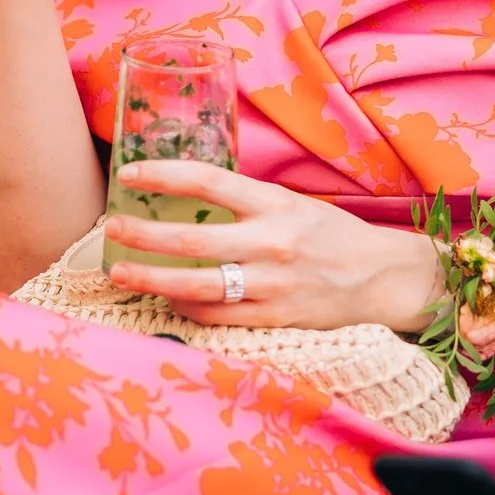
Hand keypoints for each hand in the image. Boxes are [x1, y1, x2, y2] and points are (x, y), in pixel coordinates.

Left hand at [104, 159, 442, 331]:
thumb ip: (247, 203)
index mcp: (275, 205)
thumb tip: (187, 197)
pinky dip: (185, 307)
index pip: (209, 181)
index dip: (164, 175)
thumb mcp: (292, 205)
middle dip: (143, 235)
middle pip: (191, 238)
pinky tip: (166, 300)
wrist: (382, 279)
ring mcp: (271, 286)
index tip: (130, 174)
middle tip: (112, 230)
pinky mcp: (272, 319)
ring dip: (151, 279)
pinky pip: (216, 315)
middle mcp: (271, 243)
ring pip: (196, 285)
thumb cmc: (331, 237)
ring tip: (120, 272)